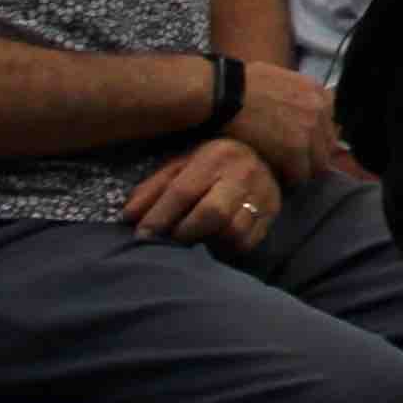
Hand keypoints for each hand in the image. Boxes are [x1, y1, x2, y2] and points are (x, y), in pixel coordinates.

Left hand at [122, 137, 274, 246]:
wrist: (264, 153)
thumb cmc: (212, 163)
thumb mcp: (180, 165)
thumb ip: (154, 189)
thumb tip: (129, 217)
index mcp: (215, 157)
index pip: (182, 192)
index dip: (159, 217)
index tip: (142, 235)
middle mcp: (242, 173)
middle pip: (213, 213)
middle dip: (185, 232)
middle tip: (172, 240)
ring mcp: (263, 193)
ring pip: (233, 232)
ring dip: (208, 242)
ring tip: (195, 240)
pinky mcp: (274, 212)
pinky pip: (248, 242)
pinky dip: (227, 248)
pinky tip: (215, 242)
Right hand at [217, 58, 341, 184]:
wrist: (223, 92)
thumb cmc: (241, 84)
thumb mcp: (281, 80)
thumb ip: (298, 97)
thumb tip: (299, 115)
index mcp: (319, 93)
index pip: (328, 128)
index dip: (313, 142)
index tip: (298, 150)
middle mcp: (320, 110)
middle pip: (326, 147)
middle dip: (309, 158)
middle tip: (288, 165)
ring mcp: (311, 129)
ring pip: (316, 164)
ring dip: (299, 170)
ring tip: (280, 172)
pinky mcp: (295, 149)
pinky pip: (299, 174)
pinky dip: (287, 178)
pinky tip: (273, 176)